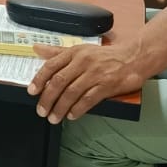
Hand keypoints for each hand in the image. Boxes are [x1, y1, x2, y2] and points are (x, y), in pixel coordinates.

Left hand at [27, 42, 147, 122]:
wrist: (134, 58)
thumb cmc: (105, 56)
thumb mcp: (80, 50)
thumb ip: (57, 52)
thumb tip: (37, 49)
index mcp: (74, 52)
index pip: (51, 65)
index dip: (39, 79)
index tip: (32, 91)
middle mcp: (83, 62)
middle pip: (59, 82)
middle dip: (47, 98)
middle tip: (41, 111)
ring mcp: (95, 74)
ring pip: (72, 93)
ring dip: (60, 107)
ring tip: (54, 117)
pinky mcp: (106, 85)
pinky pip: (88, 99)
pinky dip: (78, 109)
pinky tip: (72, 115)